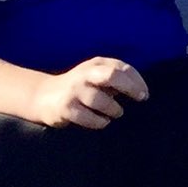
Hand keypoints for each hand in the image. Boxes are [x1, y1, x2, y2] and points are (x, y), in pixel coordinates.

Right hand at [33, 57, 148, 128]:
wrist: (43, 96)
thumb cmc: (81, 87)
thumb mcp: (97, 77)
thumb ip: (117, 79)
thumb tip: (141, 92)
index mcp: (96, 64)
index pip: (123, 68)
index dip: (137, 81)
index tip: (144, 95)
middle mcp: (85, 74)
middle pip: (112, 76)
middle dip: (130, 88)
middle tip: (139, 99)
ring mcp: (74, 90)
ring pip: (101, 101)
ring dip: (114, 110)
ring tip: (115, 113)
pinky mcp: (65, 108)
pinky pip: (89, 118)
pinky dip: (100, 122)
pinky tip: (101, 121)